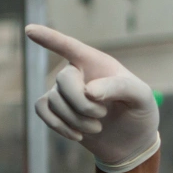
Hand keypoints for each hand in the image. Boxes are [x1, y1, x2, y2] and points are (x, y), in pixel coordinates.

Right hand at [26, 24, 159, 172]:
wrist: (132, 142)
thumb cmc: (139, 113)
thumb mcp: (142, 97)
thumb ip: (120, 87)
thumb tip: (88, 91)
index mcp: (97, 63)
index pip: (70, 46)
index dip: (50, 38)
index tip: (30, 30)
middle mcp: (78, 73)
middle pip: (63, 79)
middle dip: (82, 103)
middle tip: (102, 115)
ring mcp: (64, 91)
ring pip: (54, 100)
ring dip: (76, 119)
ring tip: (97, 127)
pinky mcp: (57, 109)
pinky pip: (42, 110)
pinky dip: (58, 125)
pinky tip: (77, 135)